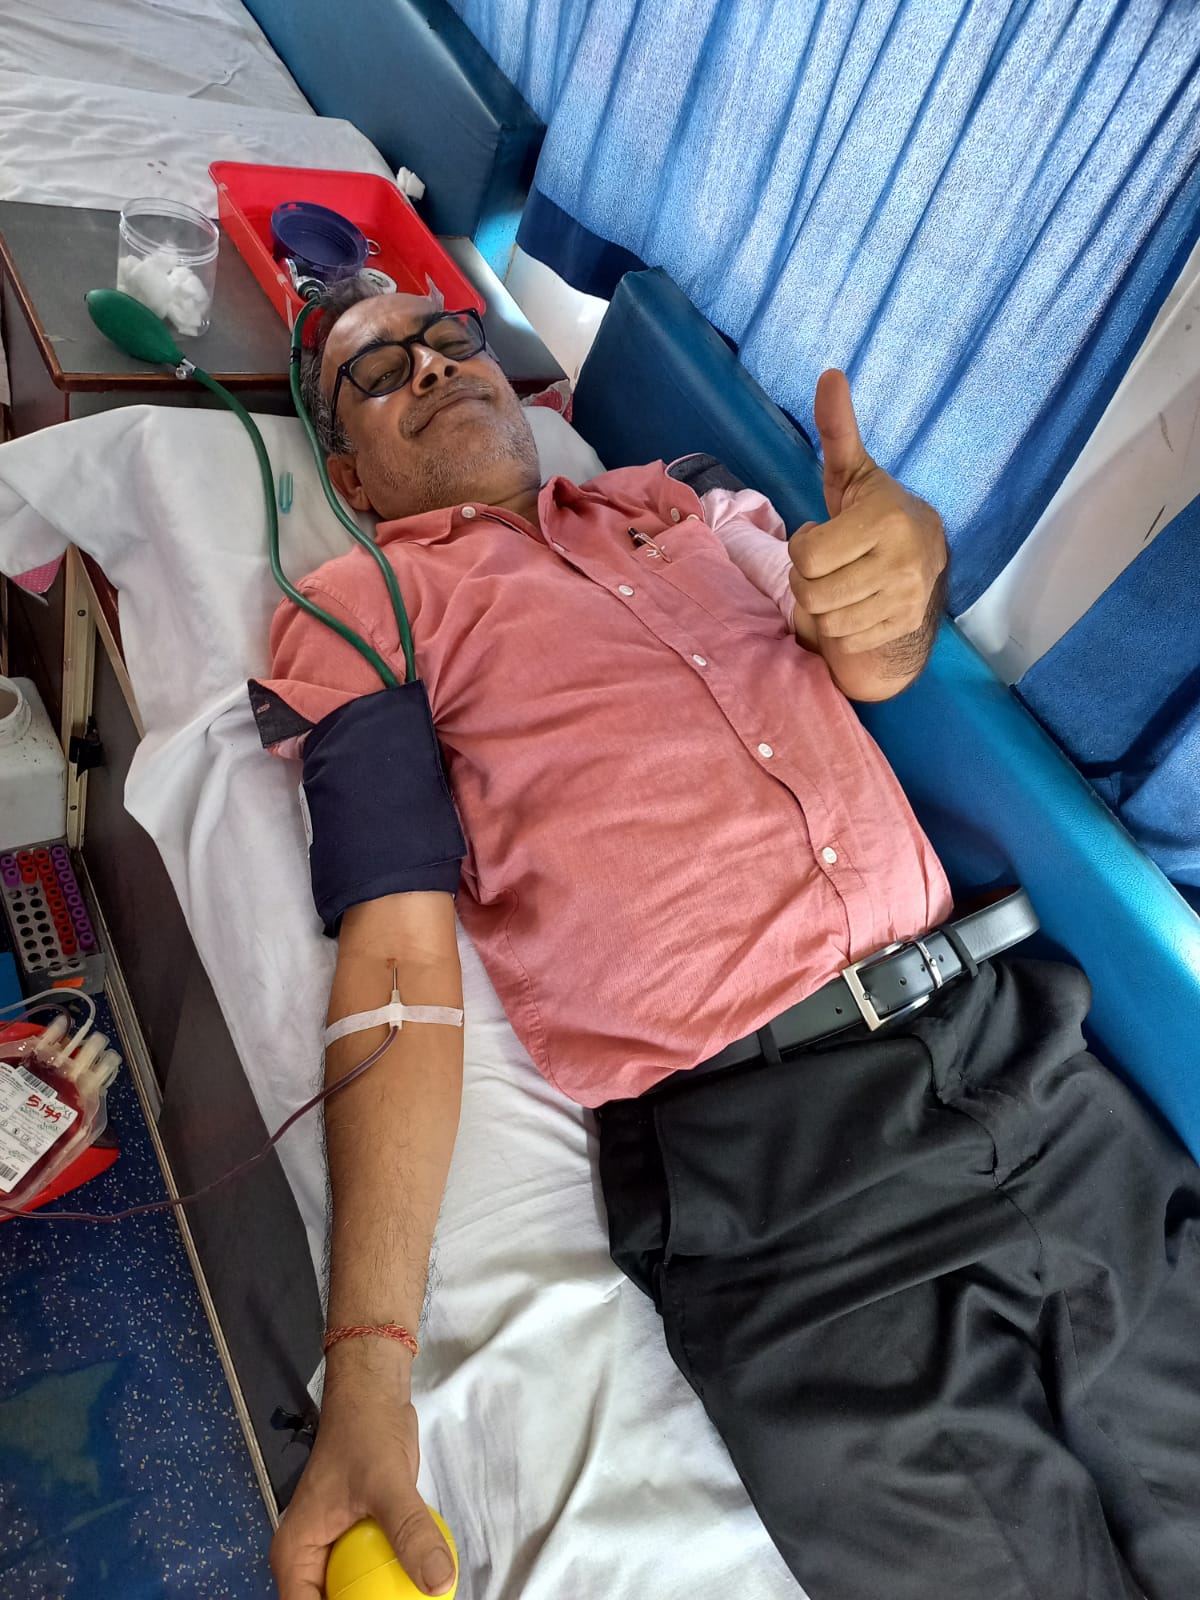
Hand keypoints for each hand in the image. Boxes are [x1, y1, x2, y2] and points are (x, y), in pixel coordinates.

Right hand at [270, 1353, 455, 1599]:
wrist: (374, 1396)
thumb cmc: (365, 1433)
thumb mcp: (387, 1484)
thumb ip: (409, 1533)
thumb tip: (438, 1582)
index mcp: (296, 1555)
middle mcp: (310, 1559)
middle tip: (409, 1599)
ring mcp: (336, 1550)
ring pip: (357, 1594)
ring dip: (384, 1594)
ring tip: (418, 1594)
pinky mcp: (361, 1540)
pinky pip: (375, 1574)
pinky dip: (397, 1581)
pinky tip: (423, 1582)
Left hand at [788, 370, 945, 662]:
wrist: (925, 562)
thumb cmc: (874, 513)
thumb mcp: (853, 473)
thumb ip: (838, 429)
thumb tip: (829, 374)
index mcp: (886, 520)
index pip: (806, 555)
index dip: (803, 545)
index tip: (824, 533)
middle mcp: (903, 562)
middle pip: (810, 591)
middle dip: (807, 578)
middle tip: (828, 563)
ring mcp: (907, 599)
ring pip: (825, 619)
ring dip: (822, 603)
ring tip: (842, 581)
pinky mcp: (904, 627)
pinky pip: (844, 638)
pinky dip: (841, 626)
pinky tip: (857, 603)